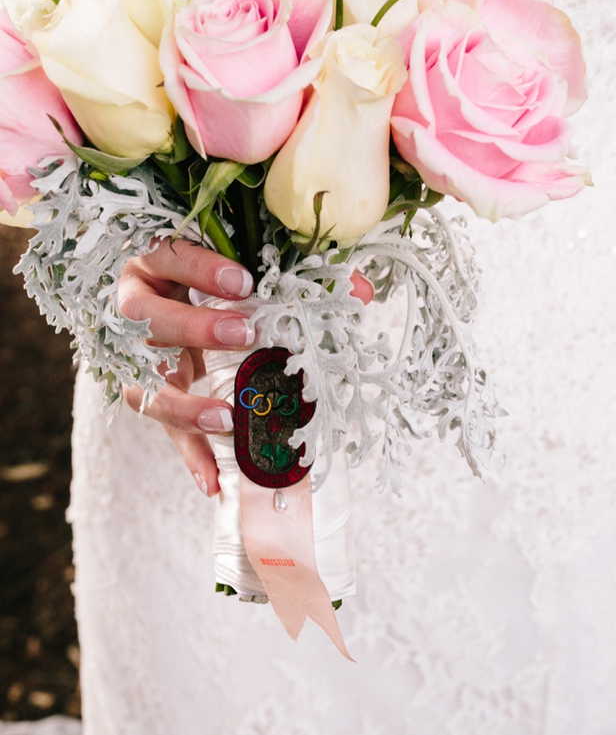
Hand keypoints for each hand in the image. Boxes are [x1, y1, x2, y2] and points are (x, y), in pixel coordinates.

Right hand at [119, 237, 373, 495]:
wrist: (168, 307)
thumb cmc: (211, 285)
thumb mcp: (243, 271)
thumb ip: (298, 276)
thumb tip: (361, 289)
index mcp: (157, 263)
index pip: (171, 256)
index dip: (203, 269)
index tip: (244, 280)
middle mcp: (136, 310)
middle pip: (149, 318)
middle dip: (196, 328)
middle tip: (245, 335)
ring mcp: (133, 358)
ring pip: (146, 383)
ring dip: (186, 404)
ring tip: (227, 418)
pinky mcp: (145, 396)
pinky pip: (163, 429)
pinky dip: (190, 455)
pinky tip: (214, 479)